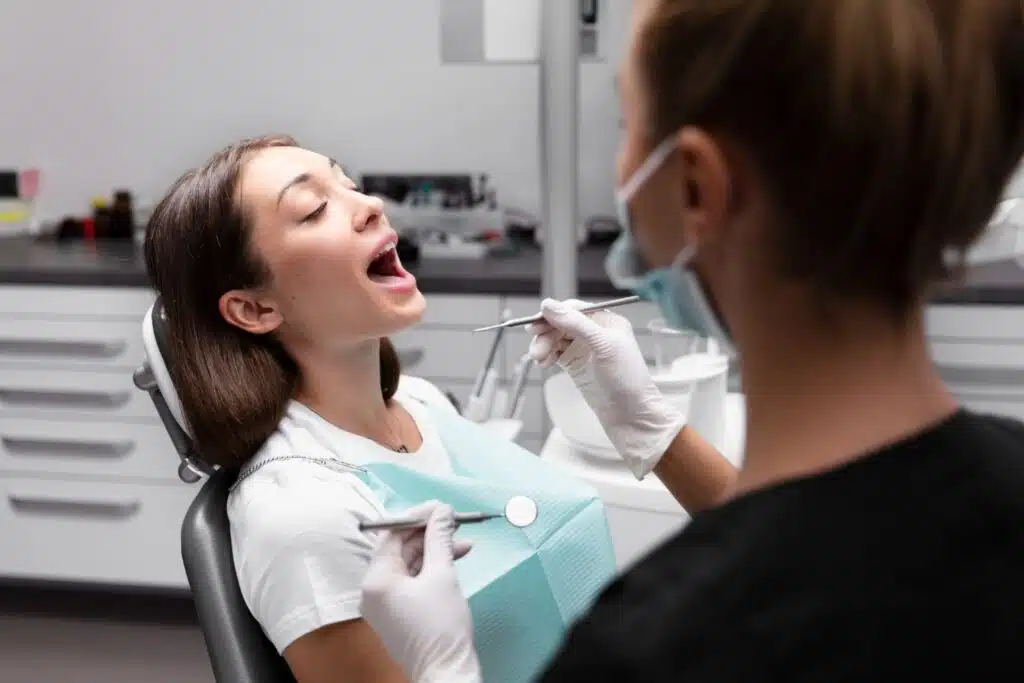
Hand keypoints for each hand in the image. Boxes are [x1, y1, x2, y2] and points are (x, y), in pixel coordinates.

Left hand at [360, 502, 481, 682]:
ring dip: (434, 550)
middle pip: (400, 548)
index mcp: (376, 580)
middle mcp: (373, 590)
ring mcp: (384, 604)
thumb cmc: (441, 627)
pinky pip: (412, 581)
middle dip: (429, 533)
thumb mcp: (442, 574)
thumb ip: (440, 538)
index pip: (392, 534)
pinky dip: (431, 569)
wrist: (446, 672)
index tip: (441, 507)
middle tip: (453, 520)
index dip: (418, 516)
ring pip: (409, 564)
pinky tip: (454, 558)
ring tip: (461, 540)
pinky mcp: (398, 613)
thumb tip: (442, 511)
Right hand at [528, 298, 685, 478]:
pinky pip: (555, 352)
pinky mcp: (576, 365)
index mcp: (607, 321)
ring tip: (539, 359)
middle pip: (561, 323)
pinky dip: (547, 356)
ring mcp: (584, 349)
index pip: (574, 309)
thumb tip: (549, 305)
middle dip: (546, 333)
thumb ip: (576, 323)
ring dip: (544, 345)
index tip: (536, 322)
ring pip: (555, 338)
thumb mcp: (603, 345)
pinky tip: (544, 364)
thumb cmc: (627, 379)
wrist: (630, 415)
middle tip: (536, 348)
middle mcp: (595, 332)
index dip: (554, 314)